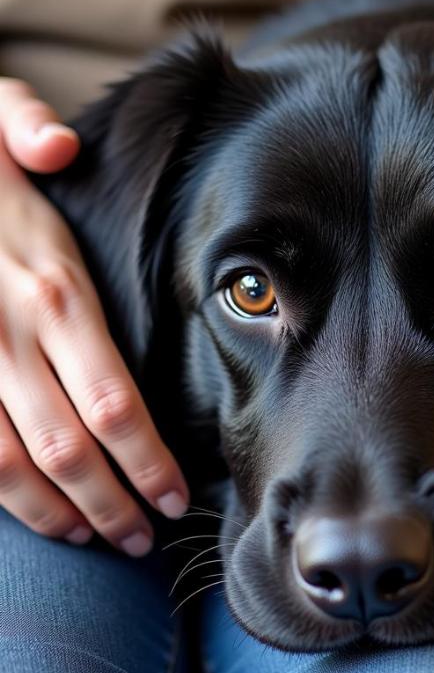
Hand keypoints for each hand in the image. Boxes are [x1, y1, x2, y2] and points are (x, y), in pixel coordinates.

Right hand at [0, 79, 188, 555]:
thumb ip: (26, 131)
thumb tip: (56, 148)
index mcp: (53, 290)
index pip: (115, 398)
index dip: (148, 458)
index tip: (176, 495)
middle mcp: (8, 335)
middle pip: (74, 444)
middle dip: (116, 500)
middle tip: (149, 537)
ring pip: (16, 463)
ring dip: (63, 512)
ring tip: (103, 540)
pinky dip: (8, 498)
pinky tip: (43, 519)